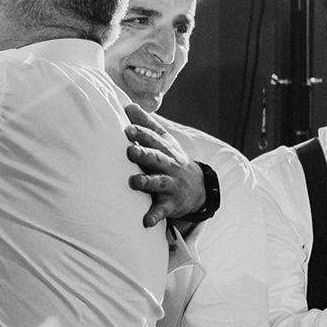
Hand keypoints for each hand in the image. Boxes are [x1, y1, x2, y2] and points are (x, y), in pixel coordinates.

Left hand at [123, 103, 203, 227]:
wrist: (198, 188)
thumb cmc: (172, 161)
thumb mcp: (164, 142)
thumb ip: (147, 124)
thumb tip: (129, 105)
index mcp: (165, 150)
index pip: (153, 139)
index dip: (141, 134)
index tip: (127, 129)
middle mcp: (169, 166)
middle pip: (157, 158)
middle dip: (144, 154)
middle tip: (130, 151)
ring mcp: (171, 185)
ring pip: (159, 183)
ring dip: (147, 182)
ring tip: (135, 182)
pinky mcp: (171, 204)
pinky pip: (162, 211)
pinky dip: (154, 216)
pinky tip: (145, 221)